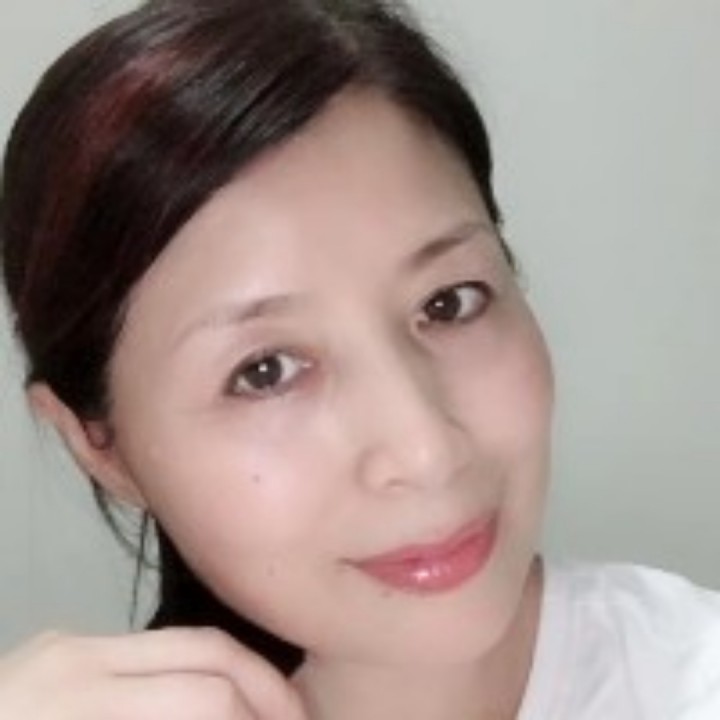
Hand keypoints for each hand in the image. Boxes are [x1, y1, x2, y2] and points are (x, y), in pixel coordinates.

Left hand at [0, 626, 306, 718]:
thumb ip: (170, 719)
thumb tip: (233, 717)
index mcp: (77, 705)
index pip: (202, 698)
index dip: (259, 718)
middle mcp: (76, 659)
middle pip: (206, 654)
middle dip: (267, 690)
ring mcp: (67, 644)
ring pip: (186, 642)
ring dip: (238, 677)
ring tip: (271, 709)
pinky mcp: (62, 643)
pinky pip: (150, 652)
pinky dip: (194, 677)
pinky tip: (212, 703)